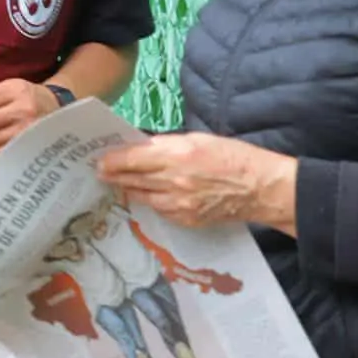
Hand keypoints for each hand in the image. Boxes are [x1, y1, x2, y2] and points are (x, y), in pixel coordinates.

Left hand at [97, 133, 296, 230]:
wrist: (257, 188)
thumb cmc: (232, 156)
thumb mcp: (198, 139)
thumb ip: (168, 145)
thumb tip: (143, 148)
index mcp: (177, 155)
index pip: (133, 159)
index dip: (113, 160)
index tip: (99, 160)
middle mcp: (174, 181)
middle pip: (133, 179)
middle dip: (114, 175)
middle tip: (99, 172)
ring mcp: (179, 204)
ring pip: (142, 196)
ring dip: (129, 189)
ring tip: (117, 183)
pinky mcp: (185, 219)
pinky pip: (159, 210)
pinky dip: (151, 201)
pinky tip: (147, 195)